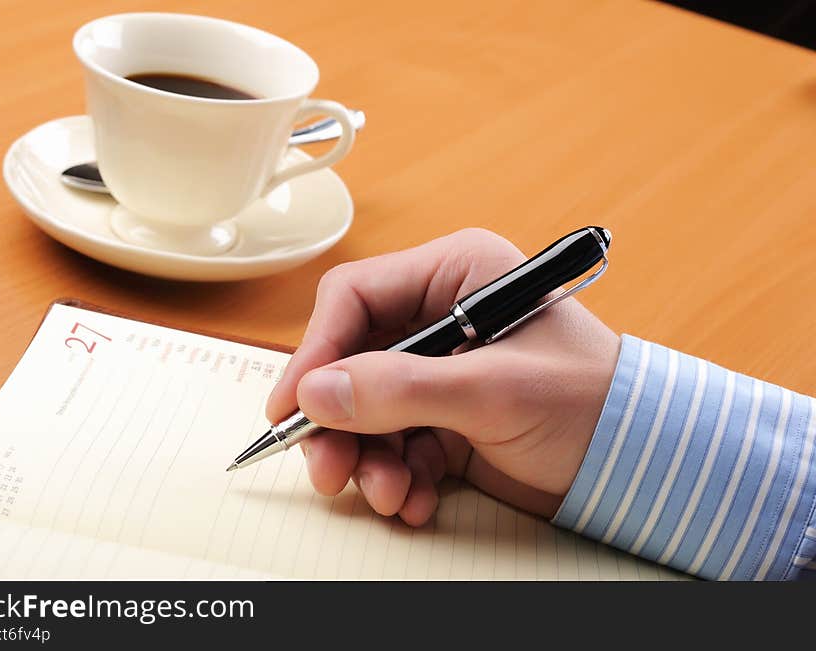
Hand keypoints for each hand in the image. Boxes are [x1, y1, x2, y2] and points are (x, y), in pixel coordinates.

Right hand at [266, 228, 619, 525]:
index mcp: (455, 274)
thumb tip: (315, 394)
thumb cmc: (592, 402)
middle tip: (329, 470)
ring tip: (385, 495)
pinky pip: (395, 443)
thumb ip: (400, 389)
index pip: (355, 298)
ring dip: (366, 458)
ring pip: (367, 409)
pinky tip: (412, 501)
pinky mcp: (446, 417)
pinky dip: (395, 476)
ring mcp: (441, 370)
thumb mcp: (493, 391)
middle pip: (352, 360)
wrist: (643, 461)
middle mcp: (441, 316)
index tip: (293, 405)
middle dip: (338, 421)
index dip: (317, 350)